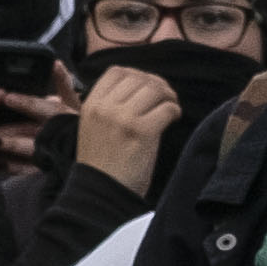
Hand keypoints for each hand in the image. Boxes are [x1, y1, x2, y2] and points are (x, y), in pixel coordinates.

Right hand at [72, 61, 183, 196]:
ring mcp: (123, 118)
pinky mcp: (142, 131)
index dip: (137, 75)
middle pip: (140, 78)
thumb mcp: (92, 128)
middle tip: (166, 98)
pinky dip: (175, 111)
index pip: (117, 71)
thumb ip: (108, 106)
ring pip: (155, 89)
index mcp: (91, 105)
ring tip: (170, 108)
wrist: (102, 194)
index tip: (147, 88)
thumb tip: (139, 86)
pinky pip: (167, 108)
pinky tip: (173, 120)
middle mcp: (105, 108)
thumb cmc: (102, 165)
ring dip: (169, 96)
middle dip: (158, 85)